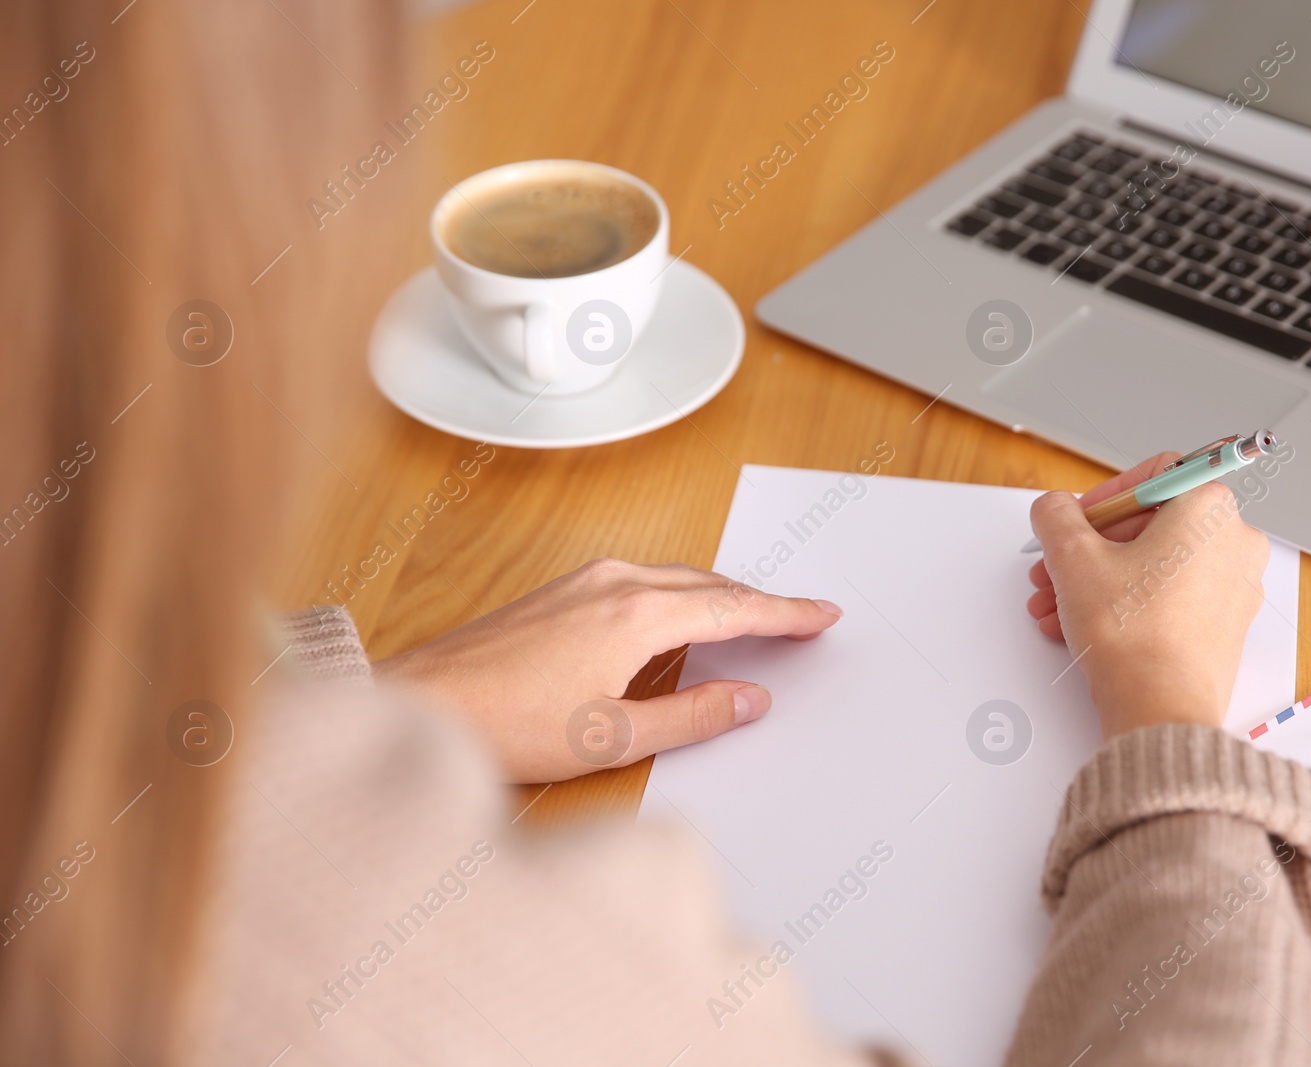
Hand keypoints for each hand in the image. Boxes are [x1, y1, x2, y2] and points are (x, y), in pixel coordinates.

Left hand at [374, 559, 842, 781]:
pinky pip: (643, 580)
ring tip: (753, 622)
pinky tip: (680, 623)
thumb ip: (692, 716)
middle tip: (802, 621)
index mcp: (637, 615)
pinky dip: (680, 597)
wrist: (423, 701)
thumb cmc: (506, 726)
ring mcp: (585, 580)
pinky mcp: (562, 589)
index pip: (733, 607)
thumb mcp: (614, 738)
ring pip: (676, 578)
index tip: (823, 615)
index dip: (786, 612)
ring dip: (719, 597)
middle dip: (760, 602)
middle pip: (709, 584)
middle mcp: (615, 582)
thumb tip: (749, 699)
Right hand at [1025, 453, 1268, 738]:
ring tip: (1058, 604)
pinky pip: (1171, 597)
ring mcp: (1235, 586)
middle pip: (1150, 525)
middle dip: (1092, 547)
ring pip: (1155, 565)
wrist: (1159, 706)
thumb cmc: (1133, 634)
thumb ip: (1056, 516)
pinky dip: (1128, 602)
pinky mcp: (1225, 624)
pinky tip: (1083, 625)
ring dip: (1100, 579)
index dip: (1104, 497)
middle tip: (1057, 566)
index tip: (1077, 520)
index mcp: (1209, 508)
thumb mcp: (1073, 557)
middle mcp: (1234, 541)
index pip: (1153, 476)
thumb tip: (1055, 509)